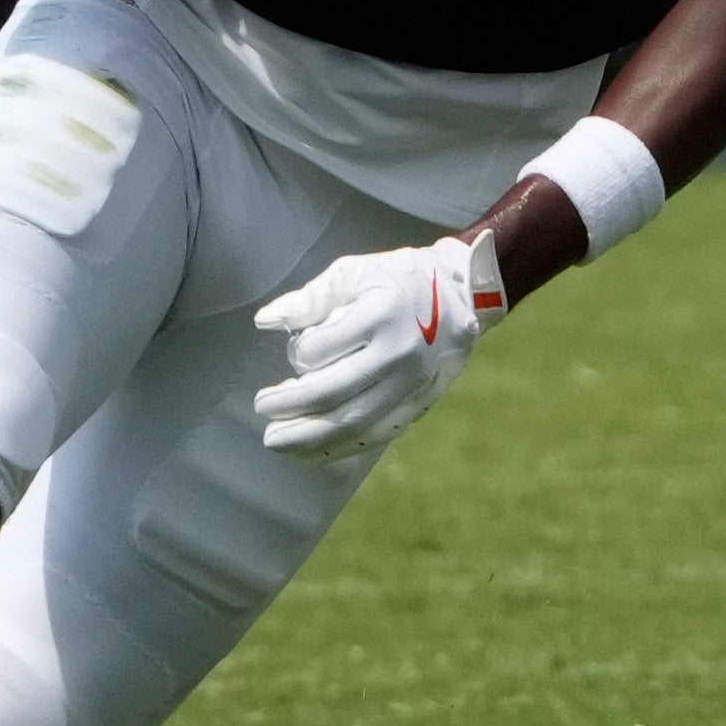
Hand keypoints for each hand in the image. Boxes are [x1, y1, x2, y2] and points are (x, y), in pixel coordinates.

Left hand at [254, 232, 499, 461]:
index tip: (293, 352)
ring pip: (352, 422)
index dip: (298, 354)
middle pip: (333, 392)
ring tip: (275, 441)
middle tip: (262, 408)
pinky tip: (311, 453)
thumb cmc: (398, 280)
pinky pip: (374, 436)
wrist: (464, 296)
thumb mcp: (354, 273)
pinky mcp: (418, 404)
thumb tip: (265, 320)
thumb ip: (309, 298)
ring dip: (307, 437)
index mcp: (381, 313)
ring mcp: (412, 384)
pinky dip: (339, 448)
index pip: (322, 348)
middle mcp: (400, 353)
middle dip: (290, 405)